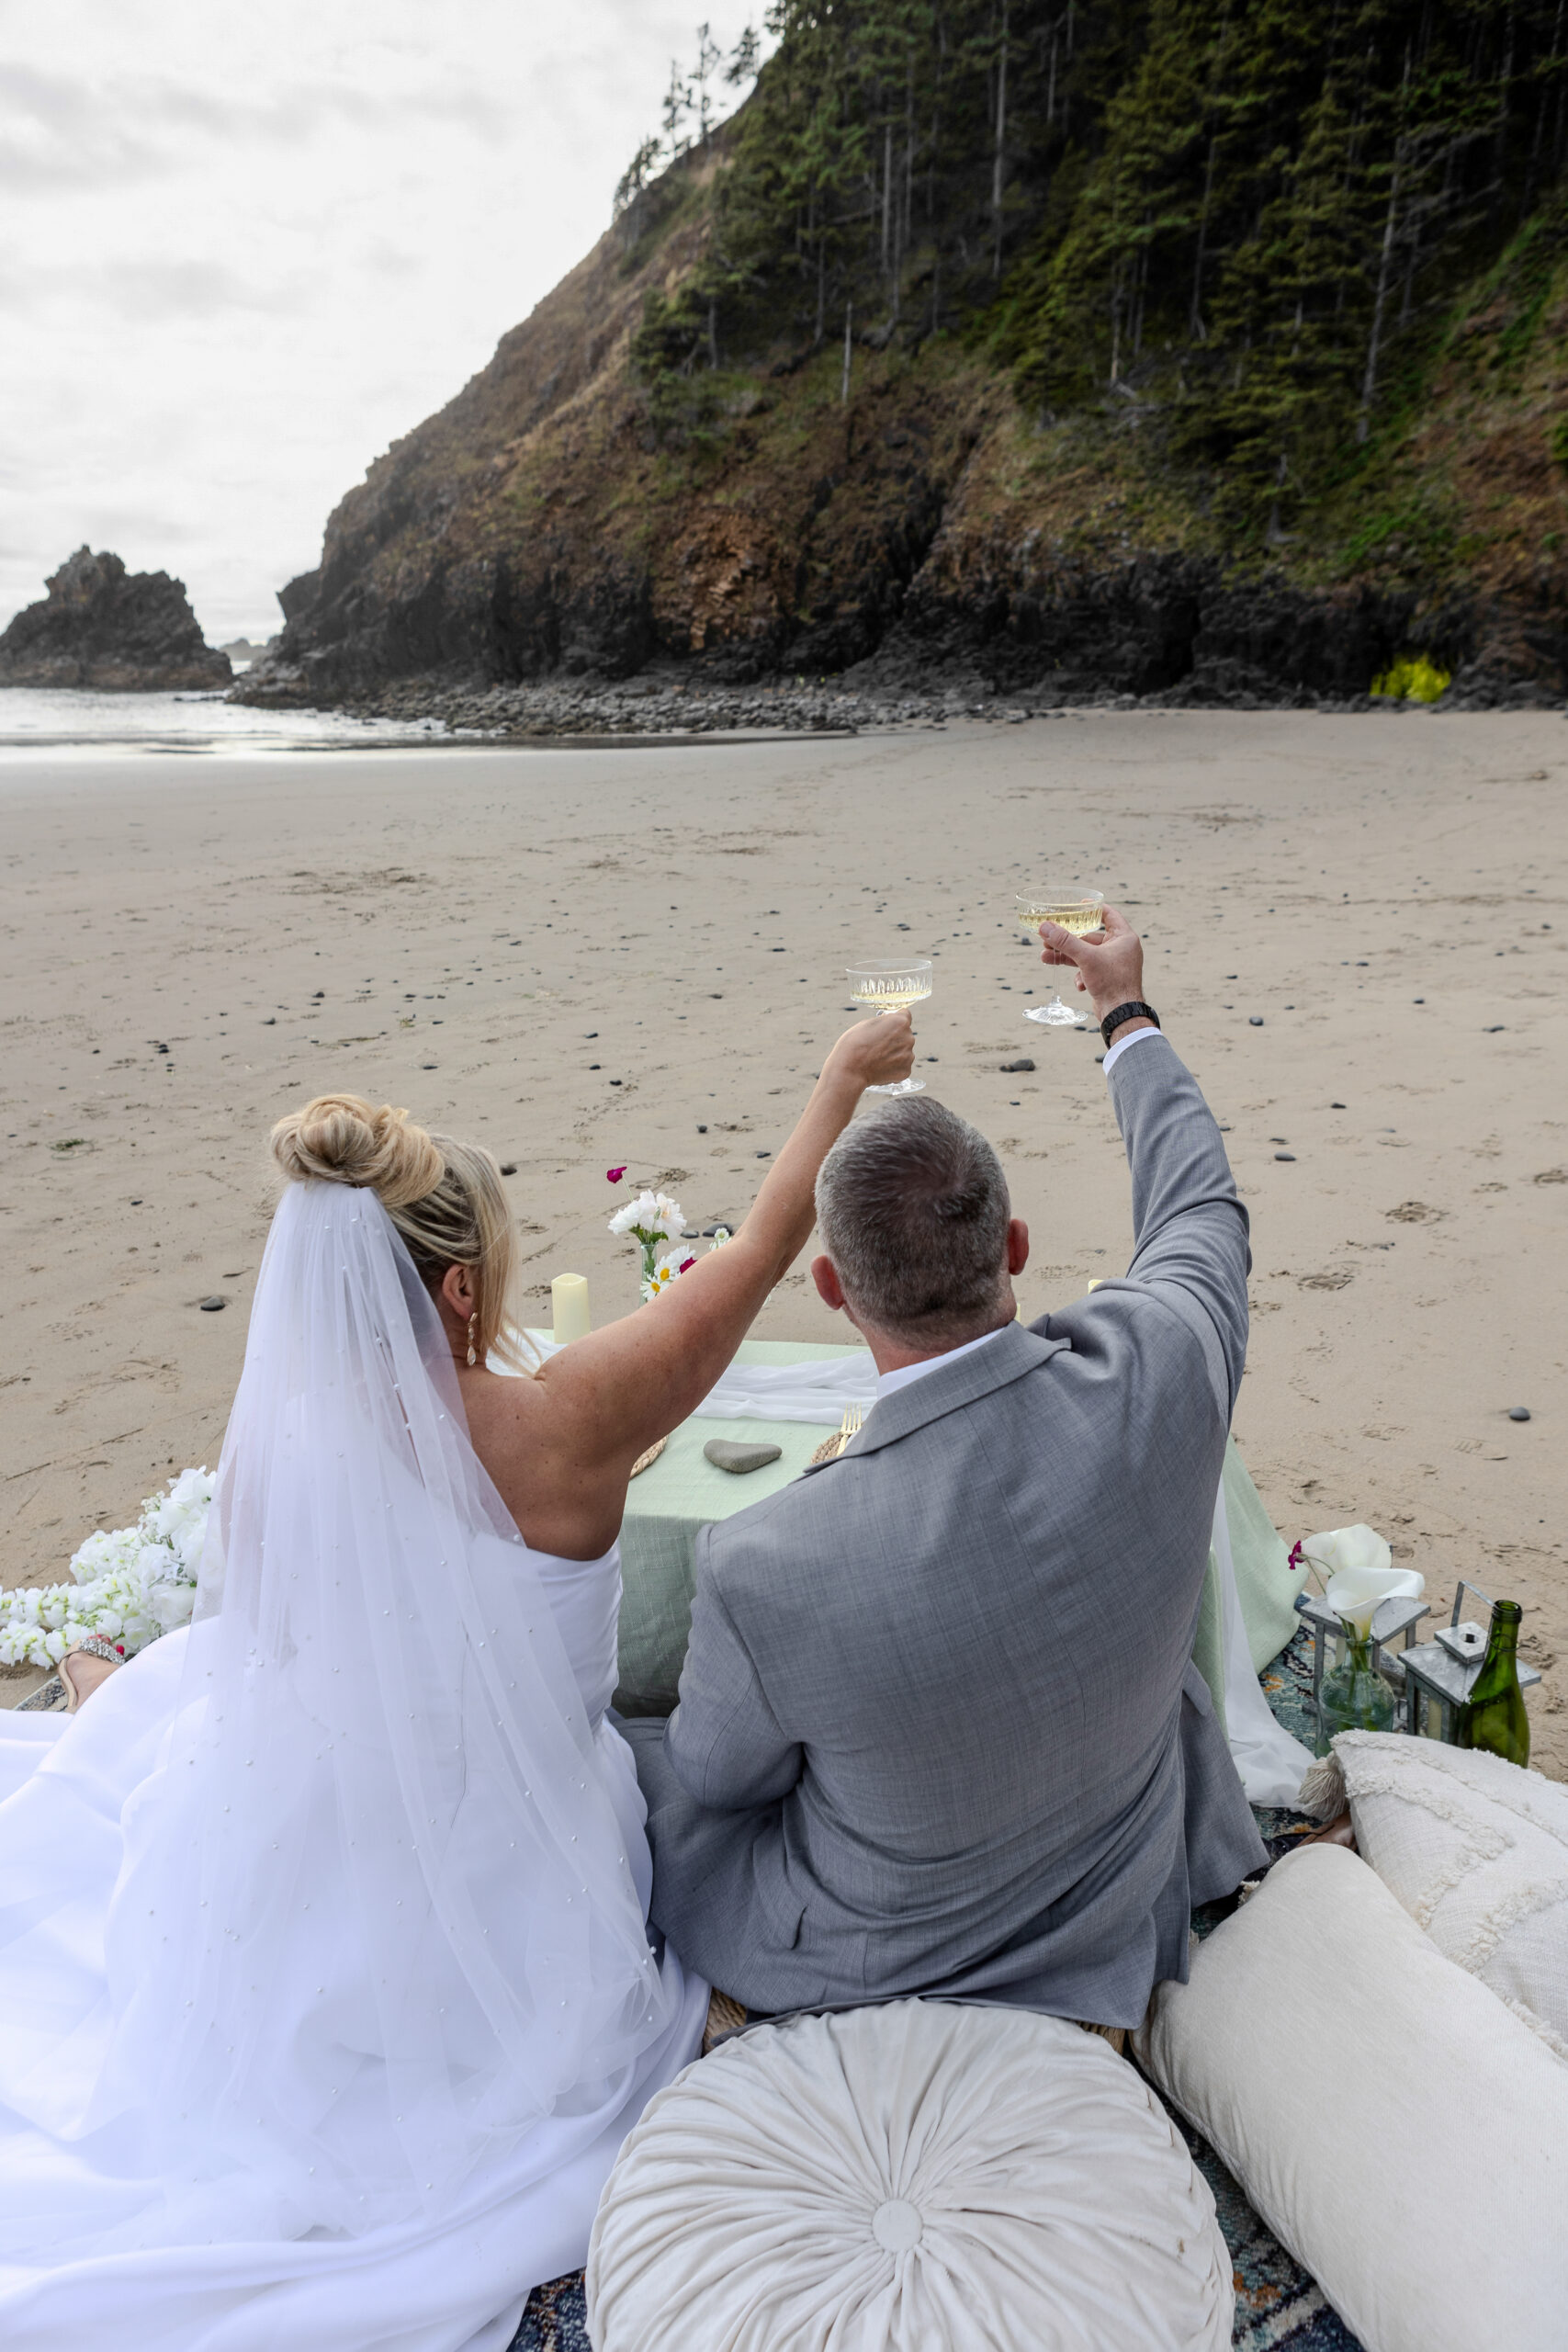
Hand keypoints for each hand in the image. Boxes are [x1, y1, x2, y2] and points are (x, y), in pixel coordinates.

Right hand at [822, 1011, 915, 1091]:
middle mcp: (909, 1037)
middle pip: (905, 1034)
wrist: (849, 1070)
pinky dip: (894, 1067)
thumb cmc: (853, 1045)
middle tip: (879, 1044)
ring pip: (904, 1051)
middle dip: (895, 1037)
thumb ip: (883, 1023)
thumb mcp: (867, 1023)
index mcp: (900, 1022)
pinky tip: (880, 1067)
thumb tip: (889, 1026)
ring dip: (895, 1053)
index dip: (895, 1019)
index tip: (889, 1025)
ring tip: (877, 1058)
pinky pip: (902, 1065)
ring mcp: (909, 1056)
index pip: (905, 1015)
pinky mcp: (906, 1071)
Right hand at [1037, 904, 1144, 1023]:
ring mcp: (1113, 964)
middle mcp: (1120, 949)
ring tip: (1046, 957)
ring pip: (1085, 955)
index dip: (1092, 908)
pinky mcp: (1106, 979)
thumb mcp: (1086, 957)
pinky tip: (1080, 984)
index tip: (1077, 905)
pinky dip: (1080, 975)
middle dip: (1068, 940)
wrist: (1120, 1014)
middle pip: (1089, 937)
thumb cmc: (1112, 982)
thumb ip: (1065, 941)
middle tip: (1049, 936)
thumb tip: (1045, 927)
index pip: (1108, 915)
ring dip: (1067, 957)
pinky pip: (1089, 970)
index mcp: (1124, 937)